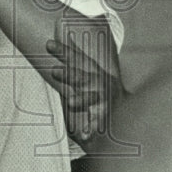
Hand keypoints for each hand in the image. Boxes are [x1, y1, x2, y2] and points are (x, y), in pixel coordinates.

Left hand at [46, 19, 121, 145]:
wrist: (123, 116)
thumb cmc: (97, 91)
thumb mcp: (86, 73)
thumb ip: (72, 60)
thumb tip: (52, 37)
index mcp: (93, 70)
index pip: (76, 58)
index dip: (63, 51)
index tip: (48, 44)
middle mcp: (99, 84)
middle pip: (81, 77)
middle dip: (68, 74)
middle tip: (54, 71)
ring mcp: (102, 100)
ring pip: (88, 99)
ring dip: (80, 100)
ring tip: (70, 102)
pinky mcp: (103, 117)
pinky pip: (95, 123)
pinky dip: (90, 129)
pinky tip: (83, 135)